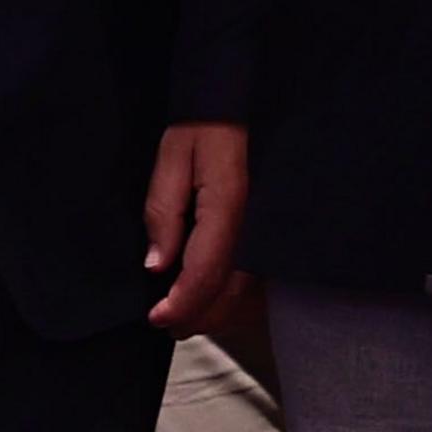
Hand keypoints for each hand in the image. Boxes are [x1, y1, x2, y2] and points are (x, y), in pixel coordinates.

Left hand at [143, 121, 254, 336]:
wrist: (241, 106)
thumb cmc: (204, 128)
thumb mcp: (173, 159)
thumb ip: (163, 212)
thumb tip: (156, 266)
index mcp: (229, 210)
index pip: (205, 275)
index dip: (180, 304)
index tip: (156, 318)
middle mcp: (258, 231)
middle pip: (231, 295)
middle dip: (197, 317)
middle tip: (166, 324)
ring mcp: (272, 236)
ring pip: (250, 296)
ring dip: (218, 314)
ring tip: (184, 316)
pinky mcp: (276, 236)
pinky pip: (261, 282)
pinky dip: (237, 300)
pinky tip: (214, 298)